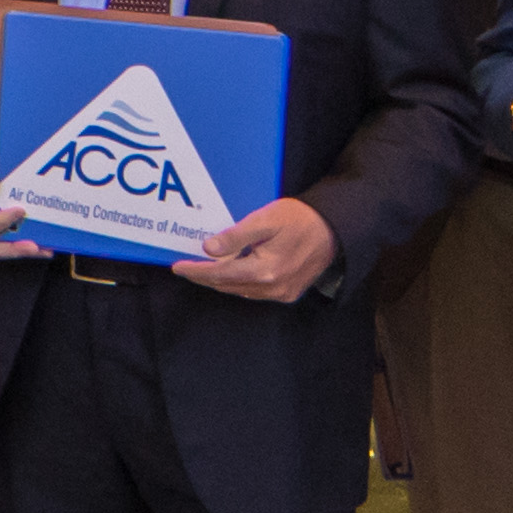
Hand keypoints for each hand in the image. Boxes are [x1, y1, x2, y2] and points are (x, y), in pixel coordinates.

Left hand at [169, 195, 336, 304]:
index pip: (219, 275)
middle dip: (205, 277)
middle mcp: (272, 288)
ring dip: (221, 281)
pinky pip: (255, 292)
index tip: (177, 267)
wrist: (336, 230)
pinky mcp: (289, 293)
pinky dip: (239, 284)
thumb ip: (235, 235)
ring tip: (204, 269)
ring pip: (240, 291)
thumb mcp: (266, 219)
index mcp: (264, 271)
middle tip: (186, 267)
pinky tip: (232, 273)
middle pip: (227, 286)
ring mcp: (281, 293)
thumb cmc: (301, 219)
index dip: (196, 271)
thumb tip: (208, 248)